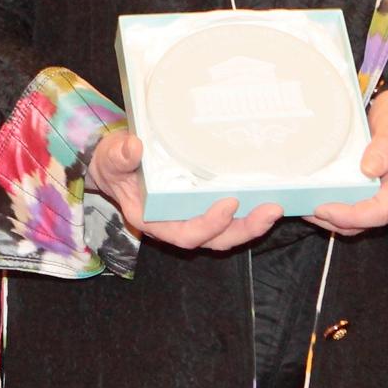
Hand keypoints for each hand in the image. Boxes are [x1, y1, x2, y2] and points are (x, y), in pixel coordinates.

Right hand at [88, 129, 280, 250]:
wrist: (116, 162)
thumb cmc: (114, 162)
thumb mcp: (112, 157)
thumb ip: (120, 156)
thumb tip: (133, 148)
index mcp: (153, 220)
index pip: (185, 234)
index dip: (209, 224)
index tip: (229, 203)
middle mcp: (175, 224)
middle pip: (214, 239)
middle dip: (244, 229)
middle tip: (271, 210)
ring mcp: (191, 216)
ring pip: (226, 232)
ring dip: (252, 223)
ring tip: (276, 206)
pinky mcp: (202, 205)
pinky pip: (229, 215)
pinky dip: (249, 209)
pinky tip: (267, 195)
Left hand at [310, 85, 387, 236]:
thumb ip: (386, 145)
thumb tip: (369, 170)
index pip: (381, 210)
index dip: (353, 216)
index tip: (325, 208)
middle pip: (368, 221)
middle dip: (337, 220)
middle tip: (307, 208)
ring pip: (361, 221)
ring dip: (334, 219)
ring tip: (306, 207)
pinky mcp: (377, 192)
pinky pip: (358, 207)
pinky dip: (338, 209)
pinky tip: (318, 199)